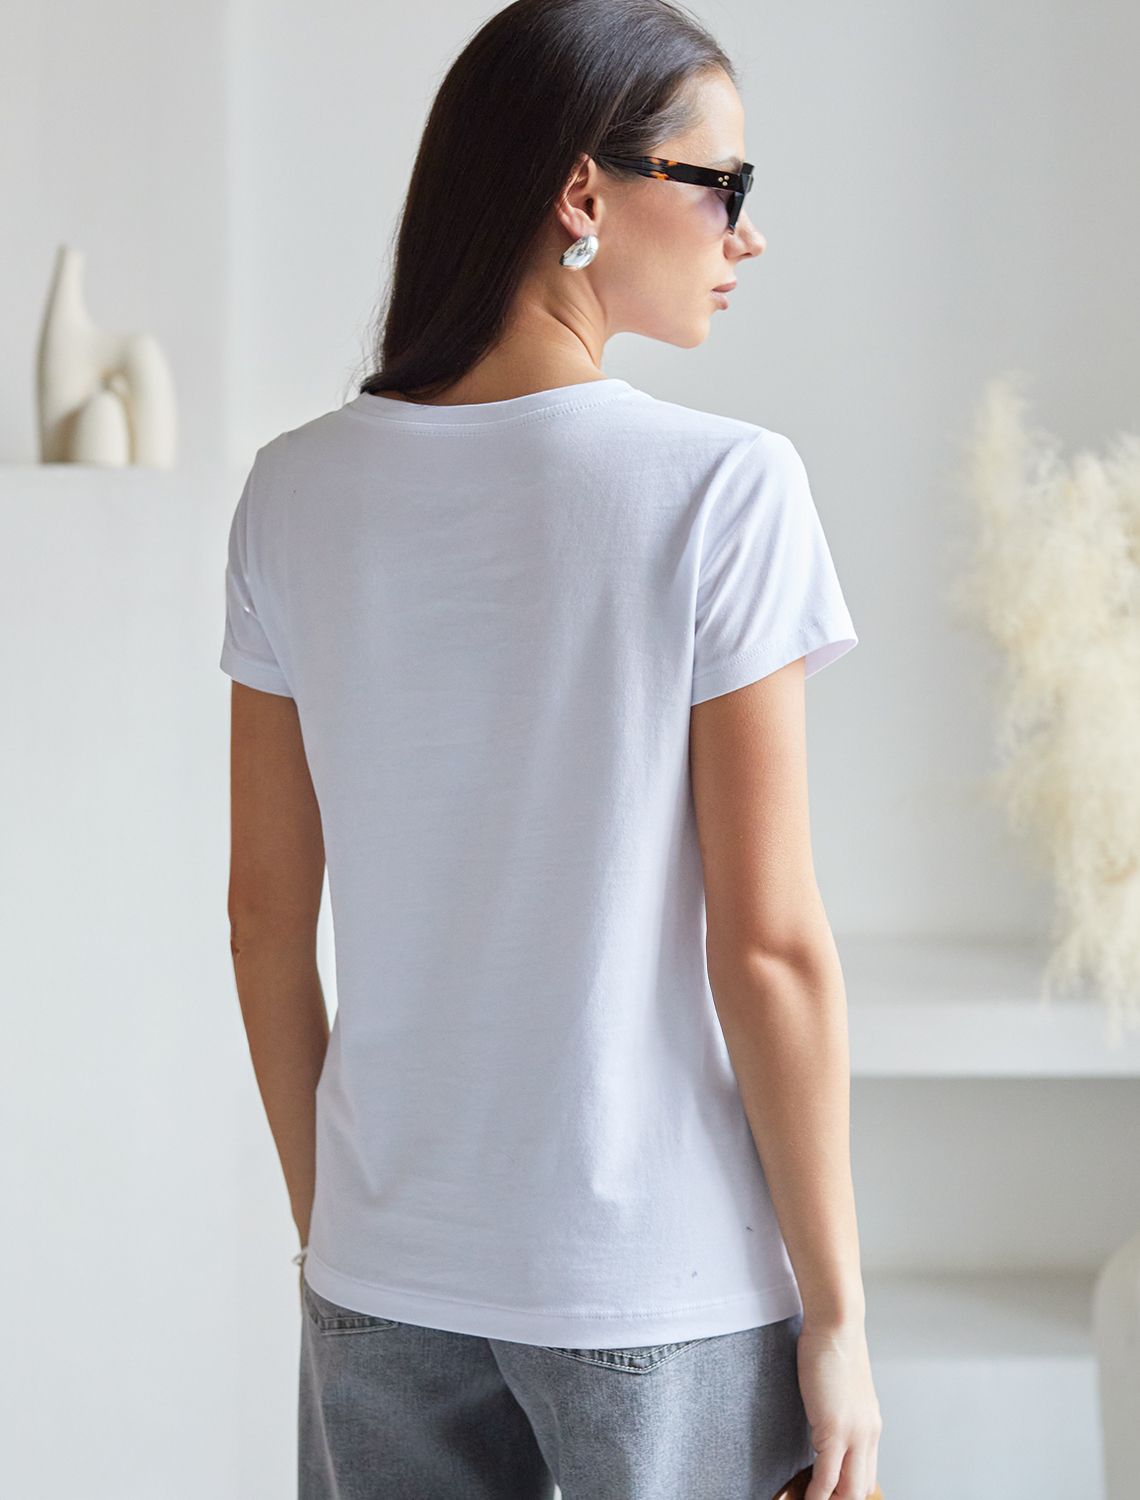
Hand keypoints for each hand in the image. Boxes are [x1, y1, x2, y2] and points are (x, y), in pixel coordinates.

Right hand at [797, 1319, 882, 1499]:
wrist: (836, 1324)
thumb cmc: (834, 1346)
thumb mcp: (843, 1387)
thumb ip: (840, 1409)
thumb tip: (825, 1421)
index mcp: (870, 1425)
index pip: (865, 1473)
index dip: (847, 1489)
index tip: (829, 1493)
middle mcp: (868, 1434)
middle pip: (861, 1488)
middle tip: (817, 1498)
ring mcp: (854, 1434)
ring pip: (849, 1489)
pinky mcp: (834, 1429)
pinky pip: (827, 1477)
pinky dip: (817, 1494)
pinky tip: (805, 1496)